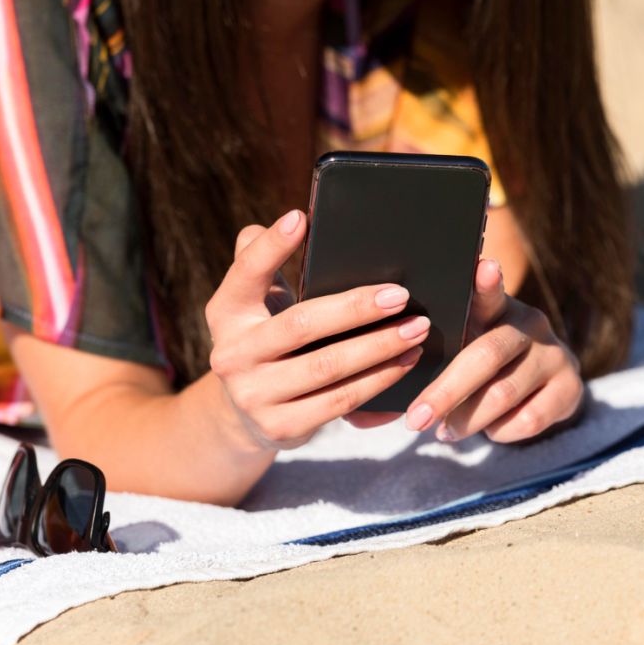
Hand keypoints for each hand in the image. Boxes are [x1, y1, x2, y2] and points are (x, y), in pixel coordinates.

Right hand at [206, 210, 427, 449]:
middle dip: (357, 309)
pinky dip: (379, 380)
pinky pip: (341, 401)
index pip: (246, 273)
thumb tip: (285, 222)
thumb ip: (261, 260)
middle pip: (302, 325)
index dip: (272, 247)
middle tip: (401, 295)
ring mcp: (254, 395)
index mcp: (227, 312)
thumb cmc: (268, 338)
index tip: (301, 218)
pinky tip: (406, 362)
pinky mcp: (281, 427)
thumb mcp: (256, 303)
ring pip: (328, 367)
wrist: (247, 414)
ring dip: (379, 347)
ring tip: (416, 329)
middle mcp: (232, 355)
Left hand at [404, 259, 583, 442]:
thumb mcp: (464, 348)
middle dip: (446, 391)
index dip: (486, 282)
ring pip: (504, 392)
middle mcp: (530, 324)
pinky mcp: (570, 387)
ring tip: (444, 431)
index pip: (489, 292)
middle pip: (486, 355)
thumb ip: (437, 352)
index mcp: (497, 307)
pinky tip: (488, 430)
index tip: (483, 268)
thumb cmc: (485, 365)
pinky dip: (499, 431)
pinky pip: (527, 418)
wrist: (543, 387)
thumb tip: (380, 392)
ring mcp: (554, 355)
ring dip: (468, 419)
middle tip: (416, 419)